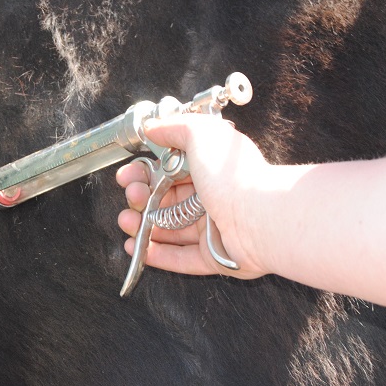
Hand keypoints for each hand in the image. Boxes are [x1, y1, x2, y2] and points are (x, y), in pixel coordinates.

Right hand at [116, 114, 271, 278]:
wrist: (258, 217)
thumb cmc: (232, 176)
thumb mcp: (201, 134)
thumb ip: (174, 128)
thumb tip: (153, 127)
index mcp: (209, 170)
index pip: (169, 172)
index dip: (145, 173)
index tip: (128, 176)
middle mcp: (211, 198)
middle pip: (166, 200)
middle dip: (141, 199)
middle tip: (132, 198)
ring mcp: (212, 228)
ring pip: (170, 229)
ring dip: (144, 227)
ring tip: (127, 223)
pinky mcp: (213, 256)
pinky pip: (181, 258)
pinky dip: (159, 255)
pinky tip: (138, 249)